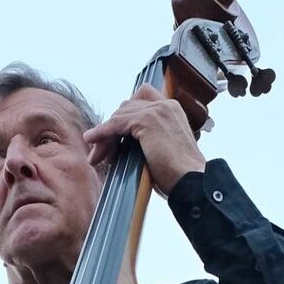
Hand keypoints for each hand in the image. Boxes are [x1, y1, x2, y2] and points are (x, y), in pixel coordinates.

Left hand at [84, 86, 205, 195]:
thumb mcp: (164, 151)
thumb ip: (148, 142)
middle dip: (111, 127)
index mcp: (172, 110)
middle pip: (126, 106)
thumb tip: (123, 148)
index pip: (140, 101)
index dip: (125, 116)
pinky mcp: (147, 120)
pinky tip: (92, 140)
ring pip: (119, 115)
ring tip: (96, 155)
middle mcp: (165, 104)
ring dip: (105, 134)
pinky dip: (102, 132)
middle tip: (101, 151)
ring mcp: (157, 110)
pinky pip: (116, 123)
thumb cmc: (179, 176)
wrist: (192, 182)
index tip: (115, 137)